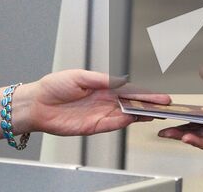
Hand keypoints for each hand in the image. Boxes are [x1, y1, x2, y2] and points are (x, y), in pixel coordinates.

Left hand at [15, 70, 170, 136]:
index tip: (159, 95)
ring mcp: (100, 114)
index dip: (145, 93)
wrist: (37, 104)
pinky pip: (113, 125)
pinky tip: (135, 119)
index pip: (129, 90)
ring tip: (156, 113)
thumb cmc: (53, 86)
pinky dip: (125, 122)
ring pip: (126, 115)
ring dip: (140, 114)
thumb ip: (102, 80)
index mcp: (102, 86)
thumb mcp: (80, 76)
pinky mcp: (93, 126)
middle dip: (148, 104)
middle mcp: (104, 100)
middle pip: (131, 103)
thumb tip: (121, 79)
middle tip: (165, 105)